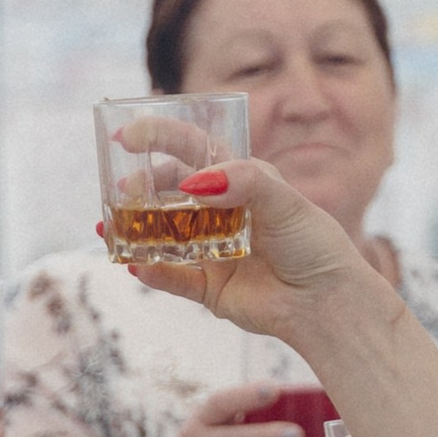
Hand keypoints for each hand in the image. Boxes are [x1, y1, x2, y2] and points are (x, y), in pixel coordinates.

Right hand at [116, 156, 387, 346]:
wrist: (327, 301)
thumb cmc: (314, 245)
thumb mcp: (285, 200)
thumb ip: (243, 182)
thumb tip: (192, 185)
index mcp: (238, 180)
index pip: (192, 150)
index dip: (159, 138)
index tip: (126, 135)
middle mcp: (220, 212)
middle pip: (168, 193)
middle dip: (141, 189)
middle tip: (123, 192)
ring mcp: (210, 250)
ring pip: (162, 236)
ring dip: (134, 230)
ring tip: (110, 228)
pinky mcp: (208, 288)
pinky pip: (172, 278)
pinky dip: (151, 272)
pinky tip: (134, 265)